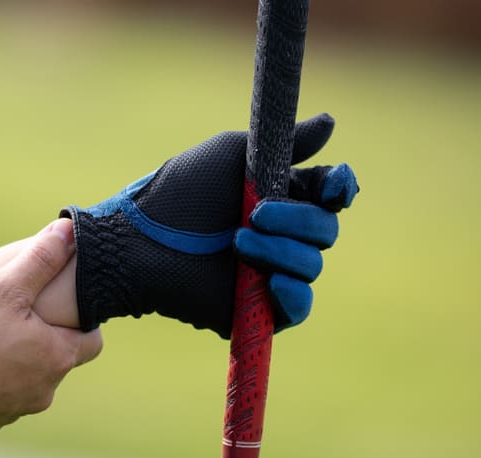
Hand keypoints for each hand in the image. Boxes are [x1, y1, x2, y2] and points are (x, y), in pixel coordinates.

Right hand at [0, 220, 101, 439]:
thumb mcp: (4, 287)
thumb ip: (40, 259)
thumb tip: (71, 231)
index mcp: (58, 356)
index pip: (92, 340)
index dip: (82, 321)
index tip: (63, 305)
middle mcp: (44, 390)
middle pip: (57, 359)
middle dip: (42, 339)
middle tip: (17, 315)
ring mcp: (15, 410)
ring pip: (26, 380)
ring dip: (13, 362)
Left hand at [60, 114, 358, 337]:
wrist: (140, 241)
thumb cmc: (178, 193)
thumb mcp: (231, 155)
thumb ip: (285, 143)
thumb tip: (331, 123)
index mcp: (281, 196)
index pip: (331, 194)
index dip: (340, 189)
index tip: (332, 186)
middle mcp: (282, 236)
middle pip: (326, 230)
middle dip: (298, 220)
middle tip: (254, 213)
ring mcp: (271, 274)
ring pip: (312, 265)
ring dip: (282, 251)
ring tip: (238, 243)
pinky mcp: (257, 310)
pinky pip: (298, 308)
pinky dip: (293, 294)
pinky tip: (274, 281)